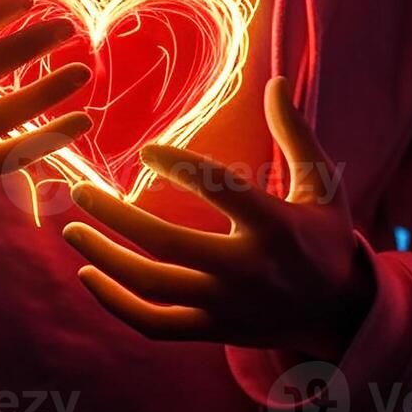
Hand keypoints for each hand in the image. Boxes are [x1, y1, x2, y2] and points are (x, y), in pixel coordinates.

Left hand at [62, 76, 371, 360]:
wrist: (339, 314)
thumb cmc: (325, 238)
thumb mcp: (321, 185)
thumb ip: (295, 134)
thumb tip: (276, 80)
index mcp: (276, 228)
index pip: (222, 191)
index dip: (182, 167)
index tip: (147, 151)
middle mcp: (248, 270)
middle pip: (168, 245)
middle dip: (117, 217)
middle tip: (82, 191)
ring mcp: (227, 306)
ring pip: (152, 287)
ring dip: (105, 259)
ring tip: (72, 228)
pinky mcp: (213, 331)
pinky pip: (153, 324)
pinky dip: (115, 304)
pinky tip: (88, 274)